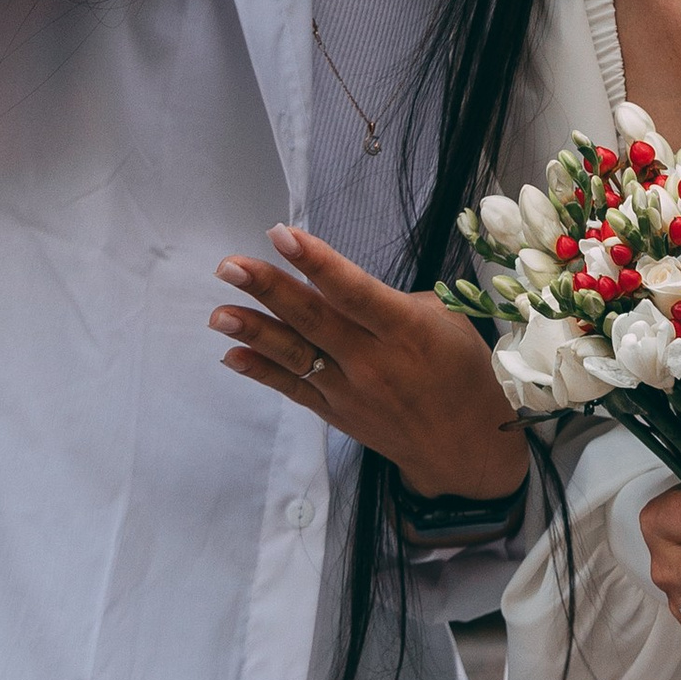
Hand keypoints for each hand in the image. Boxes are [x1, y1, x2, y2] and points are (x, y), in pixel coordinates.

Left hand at [214, 224, 525, 499]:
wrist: (462, 445)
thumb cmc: (460, 370)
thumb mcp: (447, 322)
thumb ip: (393, 302)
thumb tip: (344, 288)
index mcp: (405, 328)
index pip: (353, 291)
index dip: (316, 262)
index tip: (281, 234)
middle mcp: (372, 360)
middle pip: (312, 319)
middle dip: (269, 289)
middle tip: (230, 266)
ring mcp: (349, 390)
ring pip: (295, 355)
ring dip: (254, 331)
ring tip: (218, 312)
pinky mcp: (335, 412)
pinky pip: (292, 388)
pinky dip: (261, 372)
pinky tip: (231, 354)